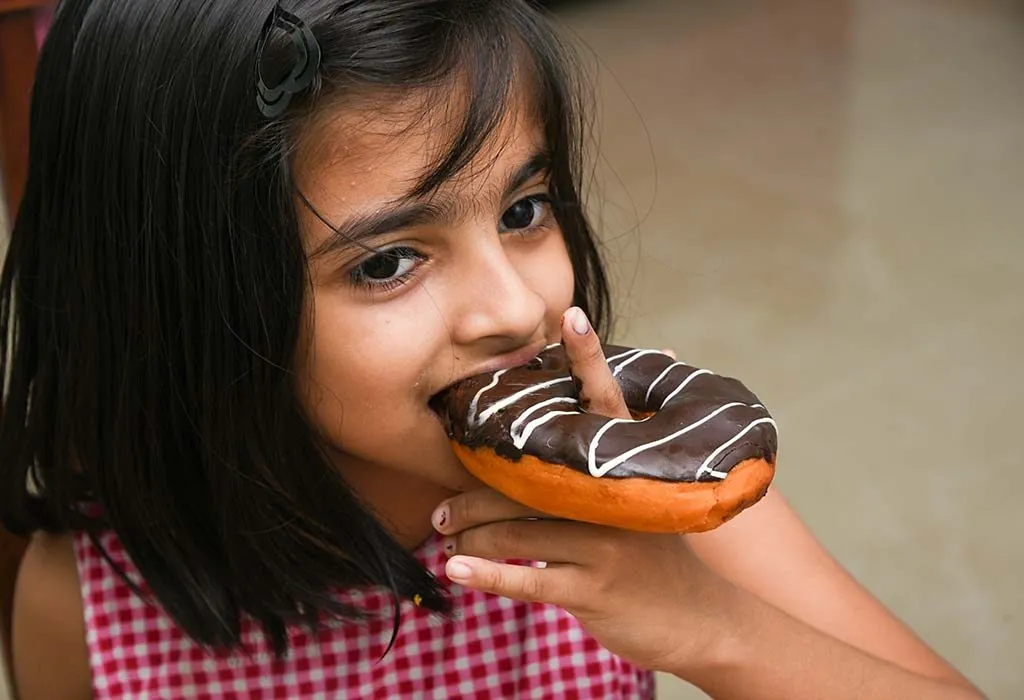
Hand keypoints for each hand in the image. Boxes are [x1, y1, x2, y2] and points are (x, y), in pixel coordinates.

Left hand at [431, 307, 732, 672]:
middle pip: (525, 480)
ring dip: (470, 532)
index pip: (607, 403)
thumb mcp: (647, 503)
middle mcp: (615, 499)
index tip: (571, 315)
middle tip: (440, 506)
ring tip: (445, 537)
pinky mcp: (594, 589)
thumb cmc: (660, 556)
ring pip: (516, 529)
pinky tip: (455, 570)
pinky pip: (527, 577)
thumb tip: (604, 408)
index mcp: (627, 469)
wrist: (704, 623)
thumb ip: (612, 467)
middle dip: (473, 492)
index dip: (590, 359)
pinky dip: (485, 574)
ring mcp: (606, 544)